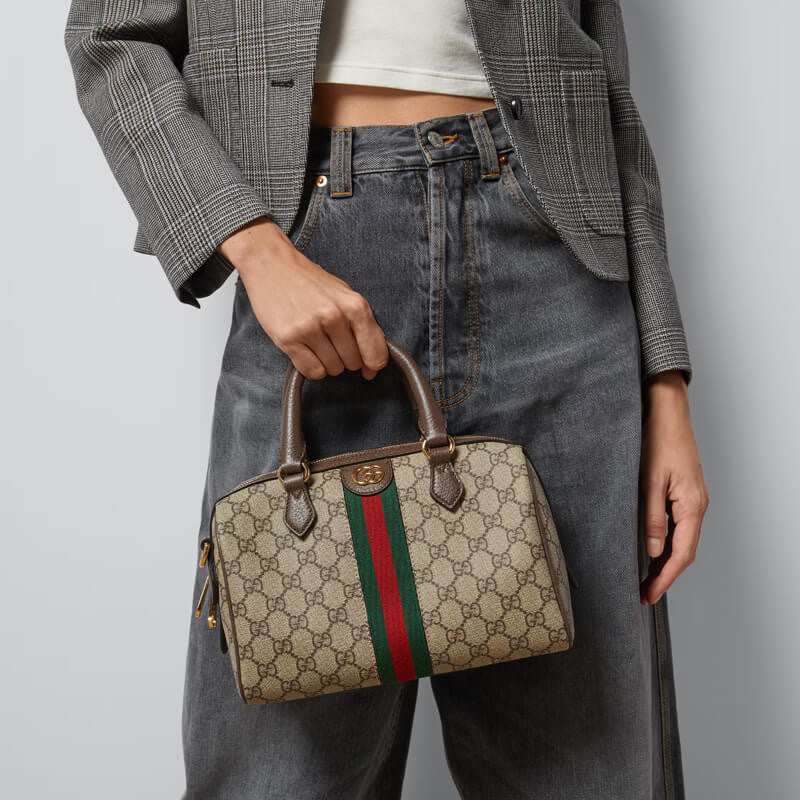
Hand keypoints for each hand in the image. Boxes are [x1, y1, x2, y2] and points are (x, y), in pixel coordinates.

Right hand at [217, 217, 388, 379]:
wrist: (271, 264)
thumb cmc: (310, 282)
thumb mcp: (345, 296)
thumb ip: (364, 329)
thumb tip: (373, 368)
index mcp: (354, 305)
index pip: (376, 353)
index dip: (373, 364)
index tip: (368, 367)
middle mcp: (334, 317)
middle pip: (353, 363)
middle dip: (346, 358)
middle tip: (332, 340)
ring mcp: (310, 328)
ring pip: (332, 369)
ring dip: (327, 362)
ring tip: (316, 340)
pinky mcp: (288, 339)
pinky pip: (312, 371)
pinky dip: (312, 367)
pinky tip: (306, 349)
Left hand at [639, 370, 708, 604]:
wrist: (666, 411)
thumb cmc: (657, 440)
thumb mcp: (649, 481)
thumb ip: (651, 518)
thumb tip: (654, 551)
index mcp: (692, 506)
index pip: (682, 554)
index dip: (664, 578)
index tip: (647, 595)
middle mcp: (697, 506)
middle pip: (685, 552)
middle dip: (665, 575)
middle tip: (642, 593)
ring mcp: (692, 499)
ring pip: (683, 540)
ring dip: (665, 561)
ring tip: (644, 578)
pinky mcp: (684, 493)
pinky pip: (679, 526)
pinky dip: (666, 543)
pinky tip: (651, 548)